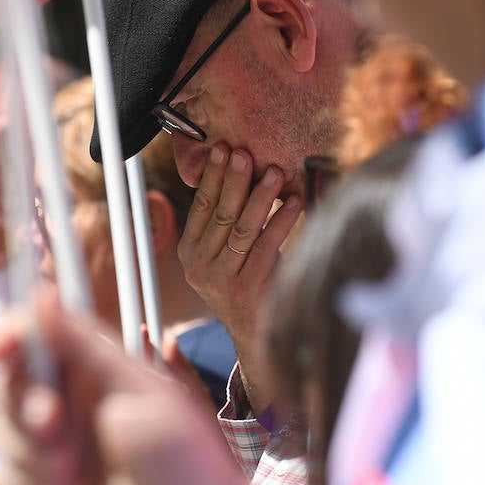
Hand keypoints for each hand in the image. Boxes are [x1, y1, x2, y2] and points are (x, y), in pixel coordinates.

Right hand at [0, 290, 311, 484]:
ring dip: (32, 452)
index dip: (7, 336)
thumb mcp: (139, 392)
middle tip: (52, 425)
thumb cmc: (185, 461)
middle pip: (7, 382)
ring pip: (2, 430)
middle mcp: (70, 400)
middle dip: (24, 405)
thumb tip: (43, 294)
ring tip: (76, 475)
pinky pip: (7, 477)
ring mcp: (54, 444)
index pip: (34, 335)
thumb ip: (84, 346)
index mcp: (93, 367)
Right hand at [176, 145, 301, 412]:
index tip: (222, 149)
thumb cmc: (248, 283)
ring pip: (242, 229)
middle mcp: (199, 268)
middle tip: (245, 153)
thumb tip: (239, 171)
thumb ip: (225, 222)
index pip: (201, 207)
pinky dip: (282, 221)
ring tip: (275, 172)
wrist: (257, 335)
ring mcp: (221, 281)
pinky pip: (267, 247)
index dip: (213, 177)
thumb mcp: (226, 254)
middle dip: (234, 180)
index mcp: (189, 254)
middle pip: (220, 214)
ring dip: (260, 197)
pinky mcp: (247, 290)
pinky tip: (294, 202)